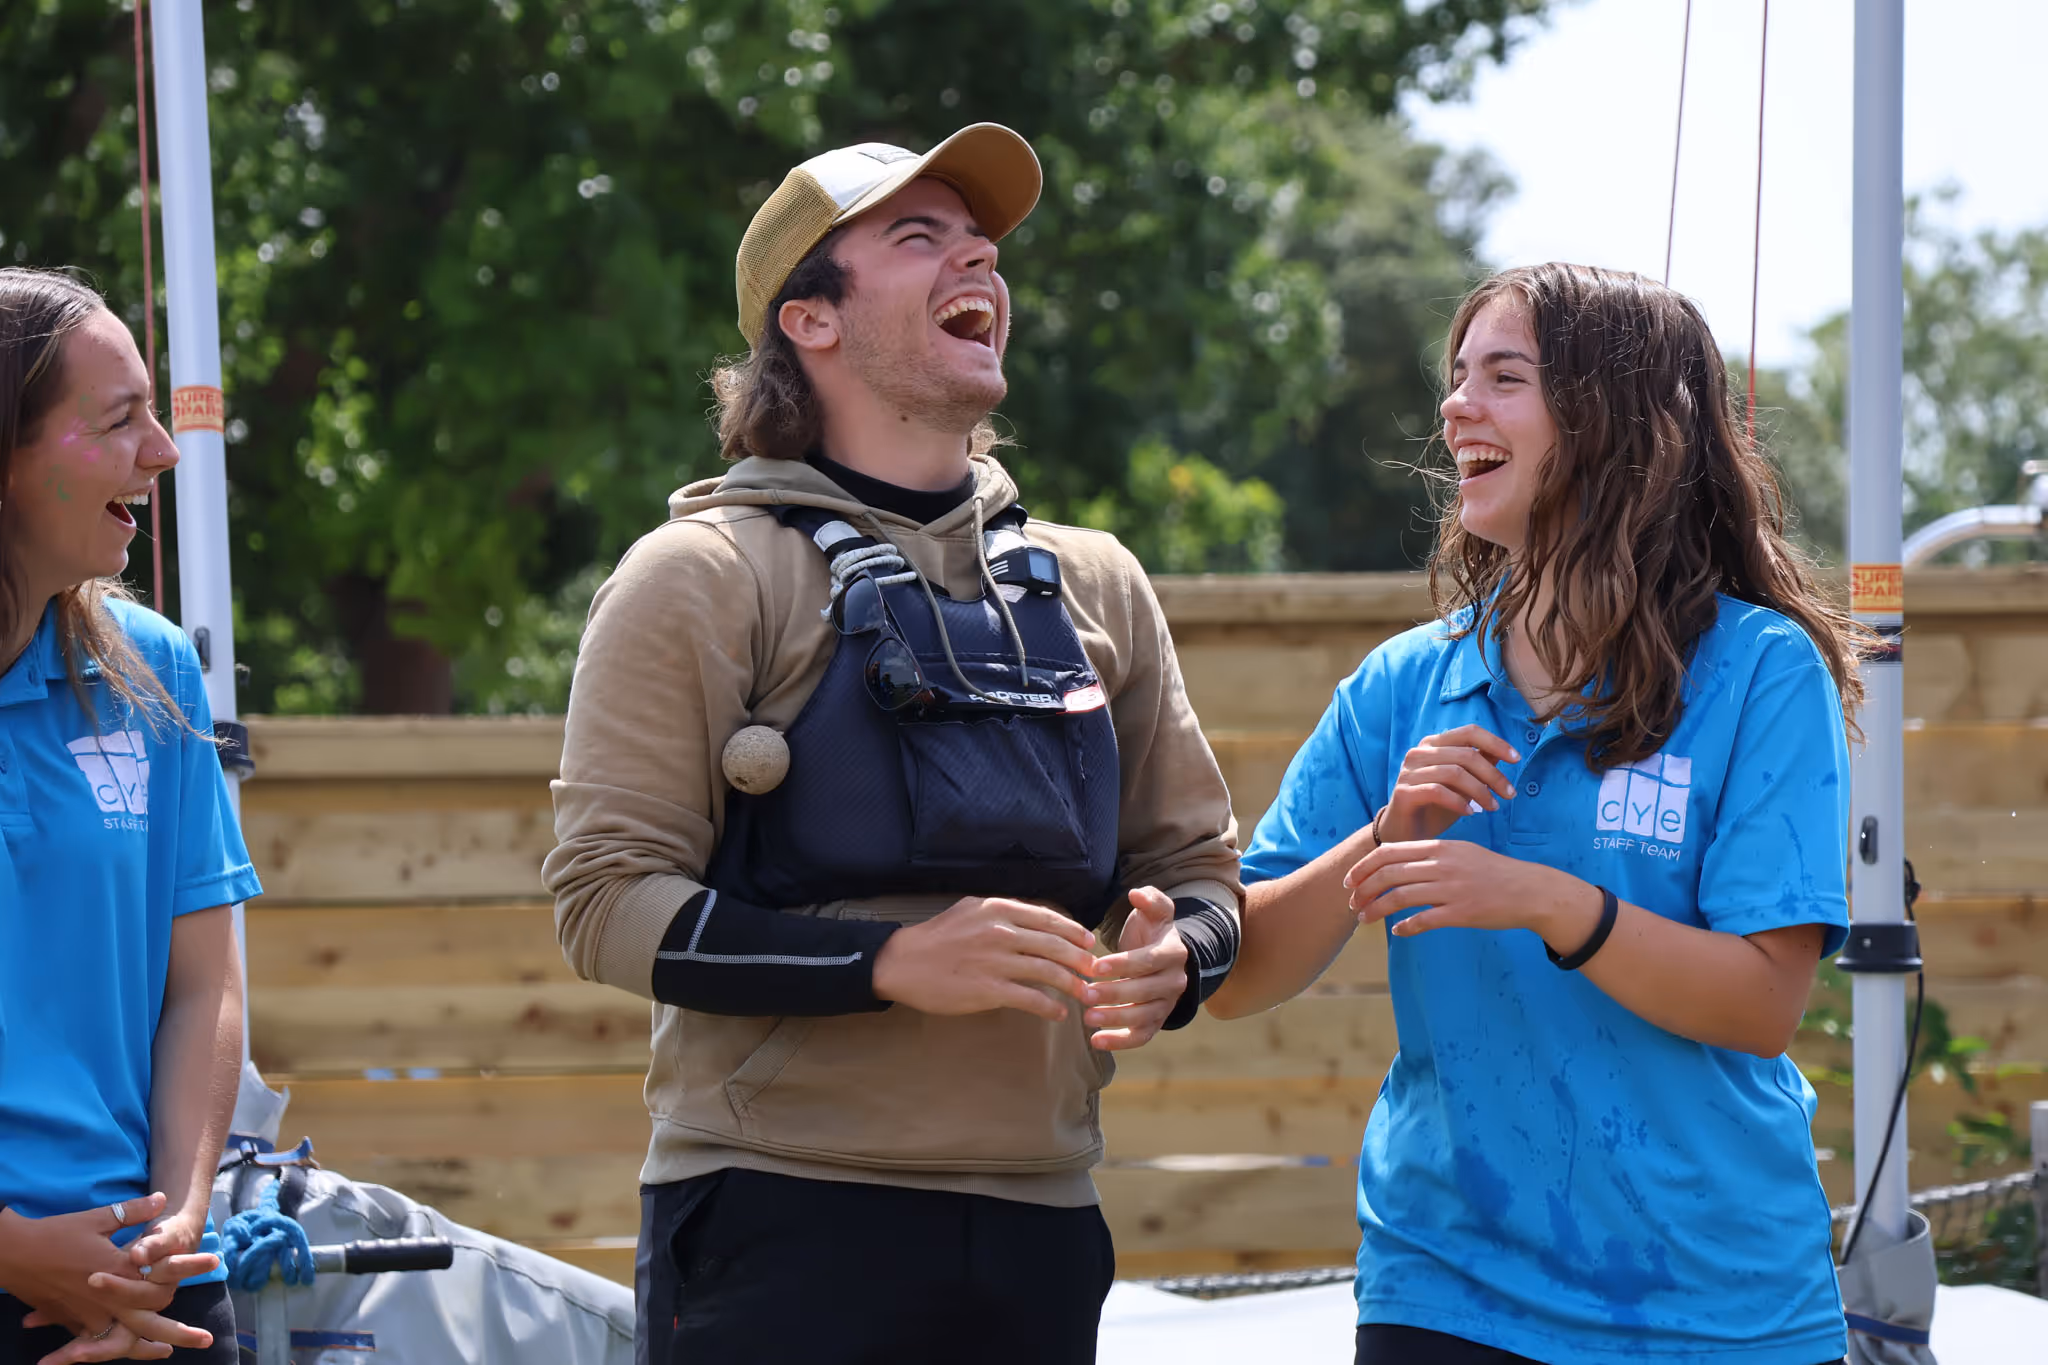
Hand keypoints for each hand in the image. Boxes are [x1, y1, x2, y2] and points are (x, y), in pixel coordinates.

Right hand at [0, 1195, 214, 1358]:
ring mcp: (88, 1314)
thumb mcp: (97, 1219)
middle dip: (179, 1334)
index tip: (215, 1261)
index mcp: (119, 1271)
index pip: (162, 1278)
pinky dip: (114, 1345)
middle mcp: (108, 1299)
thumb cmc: (57, 1234)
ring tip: (167, 1352)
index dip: (191, 1268)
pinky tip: (126, 1346)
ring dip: (146, 1348)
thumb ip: (132, 1212)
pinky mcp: (71, 1321)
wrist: (13, 1254)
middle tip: (206, 1340)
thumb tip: (162, 1199)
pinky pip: (98, 1340)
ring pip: (123, 1339)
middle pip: (149, 1322)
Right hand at [872, 895, 1097, 1021]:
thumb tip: (1031, 919)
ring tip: (1085, 994)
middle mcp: (1001, 932)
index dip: (1073, 932)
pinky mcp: (989, 990)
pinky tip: (1058, 1013)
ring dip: (1072, 985)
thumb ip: (1001, 912)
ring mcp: (996, 962)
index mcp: (998, 909)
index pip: (1048, 919)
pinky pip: (1030, 999)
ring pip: (1049, 972)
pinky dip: (1050, 1007)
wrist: (902, 962)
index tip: (1088, 942)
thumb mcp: (969, 909)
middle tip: (1095, 970)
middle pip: (1055, 945)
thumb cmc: (935, 937)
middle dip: (1081, 959)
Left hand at [1083, 887, 1187, 1051]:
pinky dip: (1121, 1042)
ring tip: (1087, 1018)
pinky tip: (1096, 1041)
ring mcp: (1167, 1004)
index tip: (1096, 966)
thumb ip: (1151, 900)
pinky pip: (1142, 1036)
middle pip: (1144, 992)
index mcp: (1173, 952)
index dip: (1123, 964)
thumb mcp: (1155, 911)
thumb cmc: (1151, 931)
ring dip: (1115, 1019)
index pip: (1148, 961)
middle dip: (1114, 994)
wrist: (1162, 956)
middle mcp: (1175, 981)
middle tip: (1084, 994)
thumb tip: (1137, 894)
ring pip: (1144, 1017)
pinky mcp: (1156, 1021)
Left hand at [1344, 839, 1598, 949]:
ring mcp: (1451, 889)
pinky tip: (1397, 931)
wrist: (1529, 890)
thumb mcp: (1459, 853)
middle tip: (1352, 903)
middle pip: (1389, 874)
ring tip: (1364, 919)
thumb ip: (1428, 856)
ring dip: (1376, 909)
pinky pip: (1423, 920)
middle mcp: (1442, 865)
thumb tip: (1395, 865)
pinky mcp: (1461, 912)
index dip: (1364, 867)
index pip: (1389, 852)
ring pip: (1400, 897)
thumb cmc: (1491, 872)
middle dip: (1363, 889)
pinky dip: (1405, 927)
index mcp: (1439, 848)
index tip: (1350, 880)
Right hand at [1377, 725, 1519, 842]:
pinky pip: (1437, 791)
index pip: (1469, 732)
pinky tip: (1470, 813)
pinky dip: (1458, 802)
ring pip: (1454, 773)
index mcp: (1434, 744)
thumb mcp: (1461, 785)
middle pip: (1466, 754)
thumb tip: (1503, 754)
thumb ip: (1477, 766)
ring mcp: (1409, 772)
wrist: (1403, 833)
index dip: (1496, 742)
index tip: (1517, 759)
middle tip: (1510, 794)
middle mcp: (1419, 753)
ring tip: (1493, 807)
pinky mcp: (1403, 792)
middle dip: (1493, 775)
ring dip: (1480, 791)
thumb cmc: (1435, 807)